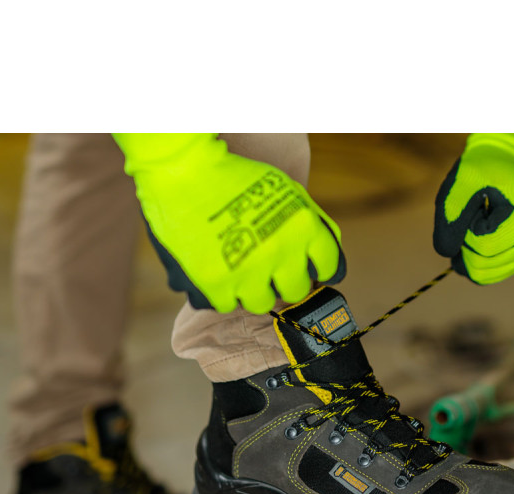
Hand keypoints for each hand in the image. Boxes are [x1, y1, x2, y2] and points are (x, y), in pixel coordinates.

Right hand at [114, 134, 344, 313]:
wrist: (180, 169)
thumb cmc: (235, 177)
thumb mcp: (286, 190)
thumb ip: (312, 223)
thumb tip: (333, 265)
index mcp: (303, 225)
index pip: (331, 267)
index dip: (318, 267)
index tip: (307, 266)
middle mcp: (281, 251)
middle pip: (296, 290)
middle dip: (283, 279)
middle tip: (266, 265)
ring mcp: (248, 272)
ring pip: (261, 302)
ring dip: (250, 287)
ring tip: (236, 265)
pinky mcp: (216, 285)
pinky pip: (227, 305)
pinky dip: (220, 291)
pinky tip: (215, 269)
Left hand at [433, 133, 513, 283]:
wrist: (502, 162)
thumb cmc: (480, 171)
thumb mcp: (457, 189)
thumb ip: (448, 223)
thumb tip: (447, 254)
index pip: (483, 247)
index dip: (466, 229)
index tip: (474, 206)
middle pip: (484, 264)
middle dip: (466, 244)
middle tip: (474, 215)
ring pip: (484, 274)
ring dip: (470, 251)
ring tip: (480, 222)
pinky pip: (489, 275)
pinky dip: (475, 259)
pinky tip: (480, 236)